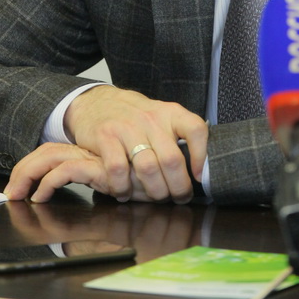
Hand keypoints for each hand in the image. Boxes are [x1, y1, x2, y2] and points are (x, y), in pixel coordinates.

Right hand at [4, 86, 207, 203]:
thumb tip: (199, 168)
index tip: (198, 176)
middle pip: (172, 160)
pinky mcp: (106, 136)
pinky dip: (123, 187)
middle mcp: (151, 118)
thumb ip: (178, 136)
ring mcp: (127, 126)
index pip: (195, 129)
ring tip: (154, 197)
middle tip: (177, 197)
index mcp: (170, 113)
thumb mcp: (160, 117)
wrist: (96, 101)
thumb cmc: (134, 116)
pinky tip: (124, 192)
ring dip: (154, 191)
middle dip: (178, 187)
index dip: (201, 155)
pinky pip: (118, 170)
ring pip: (148, 168)